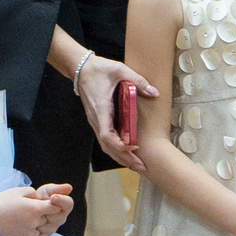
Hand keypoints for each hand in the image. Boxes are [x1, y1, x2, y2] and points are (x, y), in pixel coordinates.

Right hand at [0, 184, 67, 235]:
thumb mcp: (16, 192)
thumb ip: (32, 192)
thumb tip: (40, 197)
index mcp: (35, 208)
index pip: (55, 208)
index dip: (51, 206)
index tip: (44, 206)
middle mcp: (34, 222)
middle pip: (46, 221)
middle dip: (40, 218)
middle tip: (26, 215)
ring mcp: (28, 234)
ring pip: (39, 234)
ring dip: (34, 231)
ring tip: (21, 226)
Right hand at [77, 56, 157, 170]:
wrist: (81, 68)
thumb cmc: (99, 69)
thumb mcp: (120, 70)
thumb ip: (138, 81)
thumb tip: (155, 92)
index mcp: (101, 109)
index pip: (107, 135)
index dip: (120, 145)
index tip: (134, 147)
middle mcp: (96, 119)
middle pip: (108, 146)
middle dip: (124, 158)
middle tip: (141, 166)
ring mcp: (96, 121)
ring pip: (106, 145)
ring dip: (120, 157)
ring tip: (136, 166)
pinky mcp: (97, 120)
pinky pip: (106, 139)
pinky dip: (115, 149)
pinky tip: (126, 154)